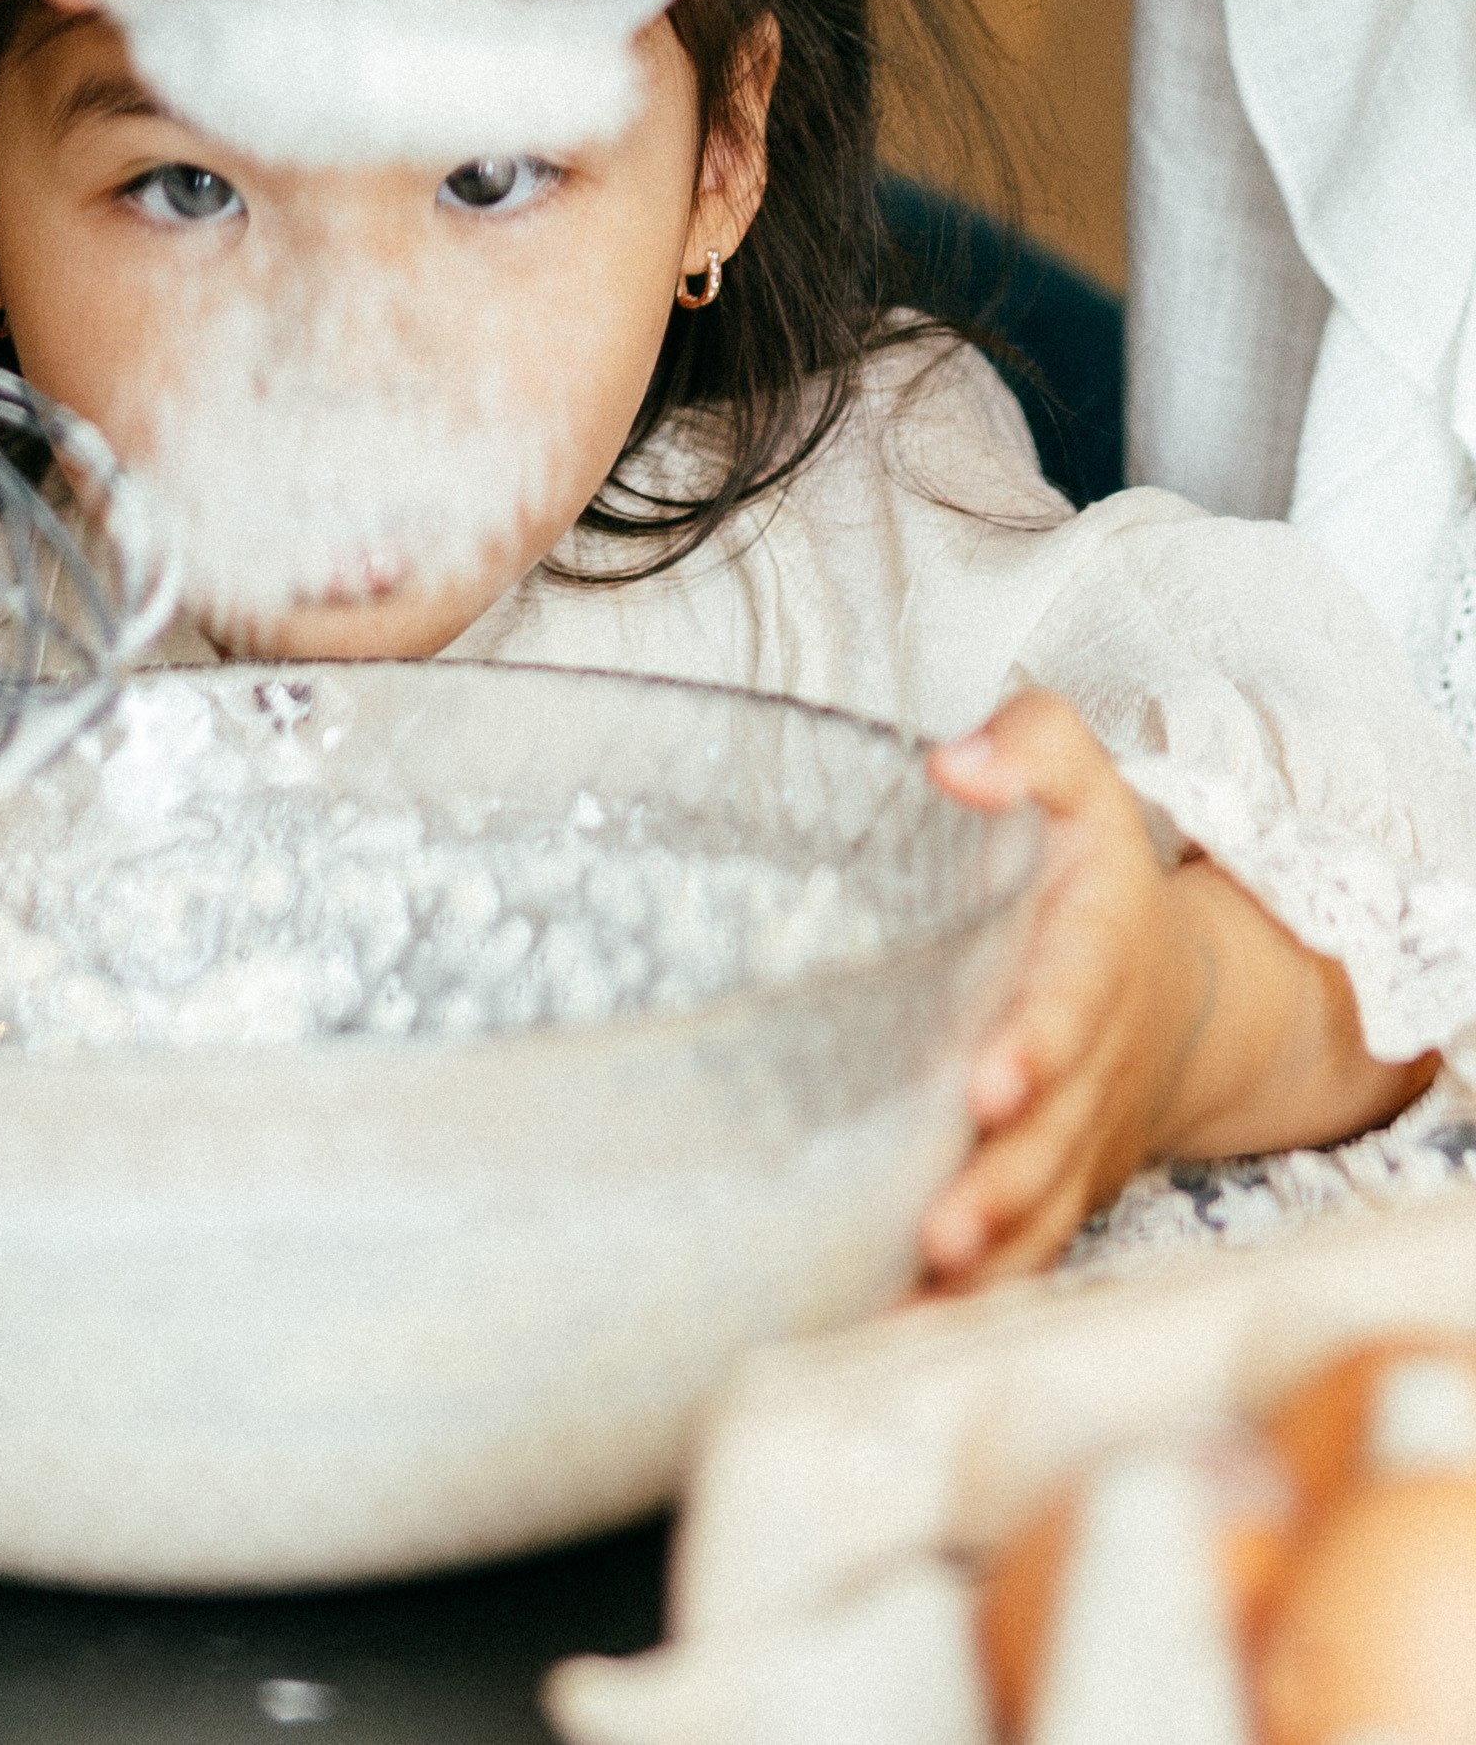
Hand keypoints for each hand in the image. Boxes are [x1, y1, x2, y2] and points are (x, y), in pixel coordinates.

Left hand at [918, 694, 1203, 1288]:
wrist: (1176, 995)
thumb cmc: (1091, 877)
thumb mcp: (1080, 782)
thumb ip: (1030, 745)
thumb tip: (952, 761)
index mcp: (1094, 954)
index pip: (1072, 999)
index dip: (1039, 1042)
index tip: (992, 1079)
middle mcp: (1090, 1059)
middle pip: (1054, 1131)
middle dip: (1005, 1178)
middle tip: (947, 1218)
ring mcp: (1076, 1135)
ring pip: (1042, 1209)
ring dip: (989, 1254)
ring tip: (922, 1283)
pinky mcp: (1052, 1188)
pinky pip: (1022, 1252)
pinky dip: (969, 1297)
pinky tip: (896, 1325)